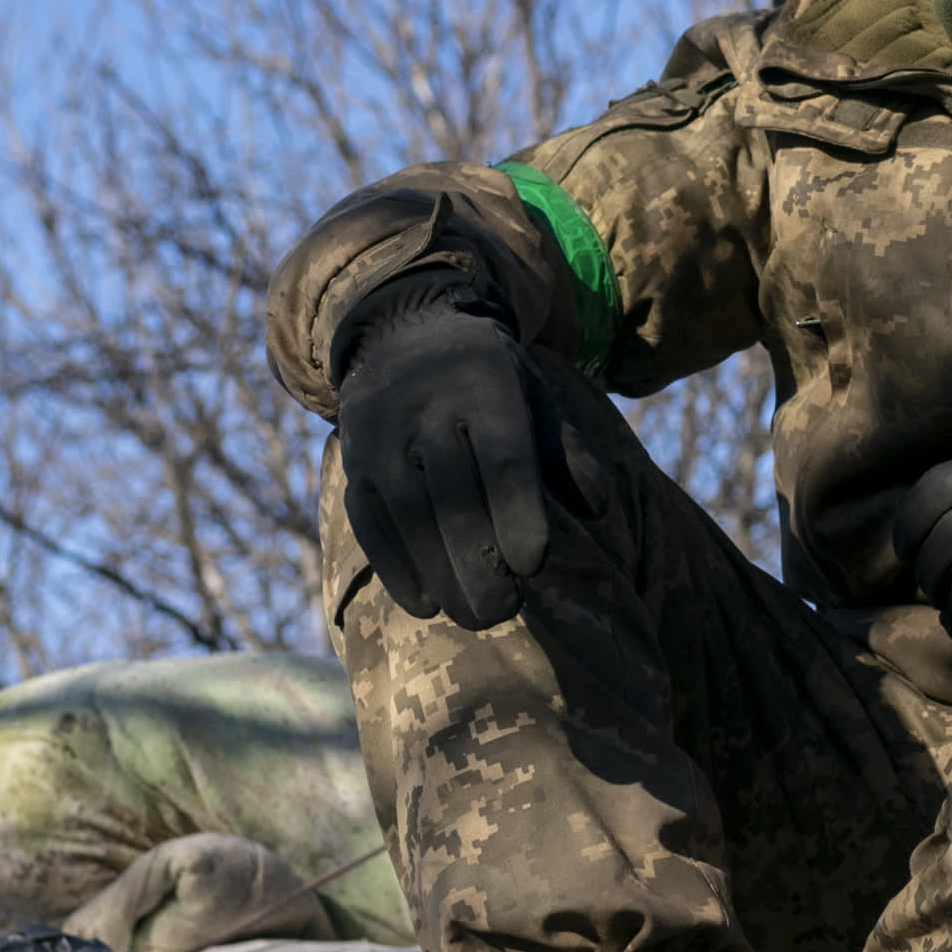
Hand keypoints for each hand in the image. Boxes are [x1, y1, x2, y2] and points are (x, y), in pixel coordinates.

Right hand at [334, 280, 596, 629]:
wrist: (402, 333)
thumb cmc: (487, 380)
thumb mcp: (533, 394)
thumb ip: (564, 450)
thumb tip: (598, 505)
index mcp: (484, 389)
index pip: (502, 457)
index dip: (516, 512)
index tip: (533, 565)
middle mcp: (427, 411)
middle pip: (453, 496)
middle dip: (479, 560)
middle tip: (505, 610)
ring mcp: (382, 437)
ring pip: (408, 515)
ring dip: (439, 573)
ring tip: (475, 617)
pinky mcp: (353, 464)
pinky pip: (369, 522)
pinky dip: (395, 567)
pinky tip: (424, 605)